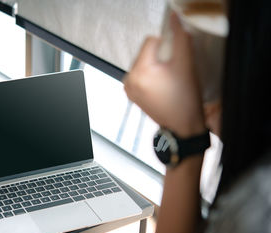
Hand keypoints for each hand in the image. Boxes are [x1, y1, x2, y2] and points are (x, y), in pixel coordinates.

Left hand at [123, 14, 205, 137]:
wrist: (183, 126)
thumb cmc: (185, 101)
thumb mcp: (186, 65)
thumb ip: (180, 39)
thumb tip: (175, 22)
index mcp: (139, 72)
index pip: (151, 41)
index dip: (168, 46)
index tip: (175, 60)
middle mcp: (129, 80)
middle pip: (146, 52)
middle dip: (161, 57)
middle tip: (173, 73)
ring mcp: (129, 88)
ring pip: (144, 62)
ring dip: (157, 67)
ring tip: (169, 82)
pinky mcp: (132, 94)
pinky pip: (142, 74)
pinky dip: (152, 76)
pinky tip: (163, 86)